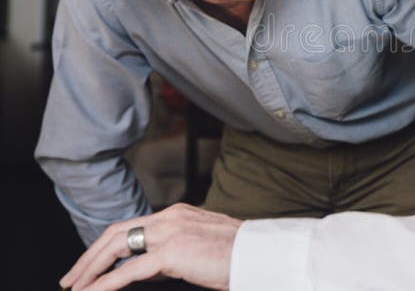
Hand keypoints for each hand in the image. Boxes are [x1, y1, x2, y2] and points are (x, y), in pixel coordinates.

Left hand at [60, 203, 241, 290]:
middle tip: (71, 279)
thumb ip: (175, 251)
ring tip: (75, 287)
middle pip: (116, 232)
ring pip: (115, 247)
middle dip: (88, 257)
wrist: (261, 255)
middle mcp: (171, 217)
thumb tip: (150, 266)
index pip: (131, 226)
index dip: (106, 246)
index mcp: (179, 213)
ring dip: (90, 269)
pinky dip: (104, 284)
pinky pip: (127, 270)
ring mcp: (170, 232)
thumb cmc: (240, 255)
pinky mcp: (171, 252)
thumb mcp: (203, 246)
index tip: (91, 266)